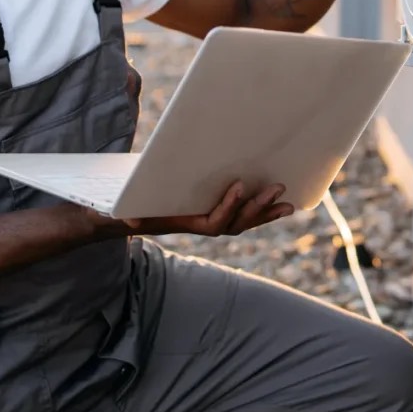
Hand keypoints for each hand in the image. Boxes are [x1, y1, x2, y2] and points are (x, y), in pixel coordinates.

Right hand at [122, 181, 293, 236]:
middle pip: (235, 223)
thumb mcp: (124, 214)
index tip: (239, 185)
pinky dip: (260, 211)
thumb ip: (127, 218)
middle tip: (276, 189)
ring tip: (287, 203)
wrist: (125, 217)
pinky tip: (278, 204)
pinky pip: (242, 215)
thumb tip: (131, 223)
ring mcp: (210, 220)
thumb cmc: (125, 212)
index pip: (212, 223)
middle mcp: (200, 226)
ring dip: (265, 212)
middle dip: (256, 208)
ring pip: (243, 222)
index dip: (227, 207)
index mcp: (184, 224)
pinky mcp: (214, 212)